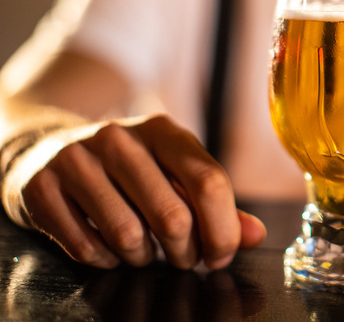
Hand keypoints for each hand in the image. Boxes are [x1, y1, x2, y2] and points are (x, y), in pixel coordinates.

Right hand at [4, 114, 265, 268]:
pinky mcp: (42, 187)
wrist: (47, 149)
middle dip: (186, 252)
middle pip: (172, 217)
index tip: (221, 254)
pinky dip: (106, 260)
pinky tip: (109, 247)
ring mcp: (76, 160)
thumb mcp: (175, 174)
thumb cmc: (128, 170)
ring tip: (145, 249)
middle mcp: (119, 138)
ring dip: (144, 258)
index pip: (209, 183)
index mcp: (163, 130)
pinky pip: (87, 248)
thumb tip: (254, 236)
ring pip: (128, 237)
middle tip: (184, 257)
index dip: (223, 230)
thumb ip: (218, 205)